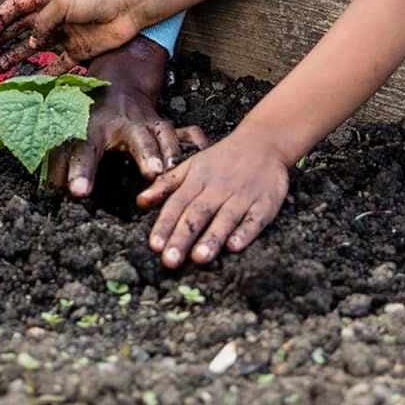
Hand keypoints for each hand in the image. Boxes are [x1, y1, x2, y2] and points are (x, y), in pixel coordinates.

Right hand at [0, 0, 146, 68]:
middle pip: (21, 29)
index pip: (16, 8)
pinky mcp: (79, 51)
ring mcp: (65, 34)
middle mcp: (54, 16)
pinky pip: (57, 65)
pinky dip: (43, 73)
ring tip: (0, 67)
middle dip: (2, 39)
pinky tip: (30, 81)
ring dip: (16, 56)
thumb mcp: (62, 2)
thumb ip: (42, 22)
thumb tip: (32, 42)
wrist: (130, 7)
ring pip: (35, 48)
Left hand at [49, 37, 208, 195]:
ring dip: (172, 152)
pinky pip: (186, 134)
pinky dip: (196, 144)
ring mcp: (149, 124)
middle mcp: (125, 125)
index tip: (78, 192)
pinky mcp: (166, 126)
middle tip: (152, 173)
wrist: (120, 82)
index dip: (80, 171)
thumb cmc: (90, 112)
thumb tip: (48, 184)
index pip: (84, 150)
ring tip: (177, 169)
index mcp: (95, 128)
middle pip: (137, 139)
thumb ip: (60, 157)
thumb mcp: (70, 128)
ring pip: (164, 136)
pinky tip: (204, 155)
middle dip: (146, 154)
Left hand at [137, 128, 289, 267]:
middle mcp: (217, 189)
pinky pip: (254, 220)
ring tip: (198, 258)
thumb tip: (140, 202)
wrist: (262, 143)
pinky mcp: (265, 204)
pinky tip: (234, 247)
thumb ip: (166, 184)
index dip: (165, 224)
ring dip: (211, 238)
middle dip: (182, 237)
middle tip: (170, 261)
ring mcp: (242, 197)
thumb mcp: (191, 165)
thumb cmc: (222, 158)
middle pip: (197, 214)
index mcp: (197, 179)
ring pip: (224, 219)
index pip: (176, 204)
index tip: (154, 246)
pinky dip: (245, 233)